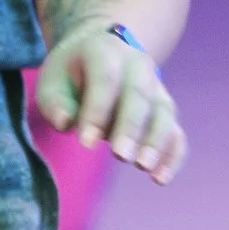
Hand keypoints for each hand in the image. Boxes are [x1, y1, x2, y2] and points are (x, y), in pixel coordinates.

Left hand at [33, 21, 186, 183]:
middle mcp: (137, 66)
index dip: (98, 111)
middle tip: (121, 156)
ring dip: (156, 141)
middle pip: (139, 96)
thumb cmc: (72, 73)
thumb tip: (65, 124)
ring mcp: (156, 88)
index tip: (86, 143)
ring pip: (163, 113)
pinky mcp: (164, 110)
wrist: (102, 51)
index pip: (106, 79)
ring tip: (144, 167)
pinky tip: (161, 178)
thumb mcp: (53, 79)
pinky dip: (172, 155)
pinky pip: (175, 132)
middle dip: (131, 127)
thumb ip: (54, 102)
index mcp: (105, 52)